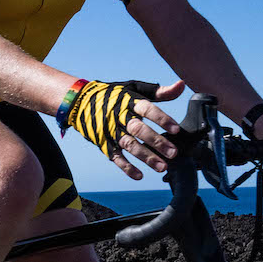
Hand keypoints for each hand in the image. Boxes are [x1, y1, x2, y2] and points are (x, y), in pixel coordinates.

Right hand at [66, 79, 184, 179]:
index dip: (161, 119)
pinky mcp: (104, 143)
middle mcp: (120, 116)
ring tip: (162, 167)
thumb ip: (159, 91)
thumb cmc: (114, 95)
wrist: (80, 101)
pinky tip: (139, 176)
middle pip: (139, 130)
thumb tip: (181, 85)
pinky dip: (126, 167)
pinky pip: (115, 156)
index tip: (176, 129)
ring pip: (129, 145)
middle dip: (156, 142)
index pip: (147, 109)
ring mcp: (111, 131)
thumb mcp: (135, 88)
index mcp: (129, 101)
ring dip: (145, 157)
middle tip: (173, 153)